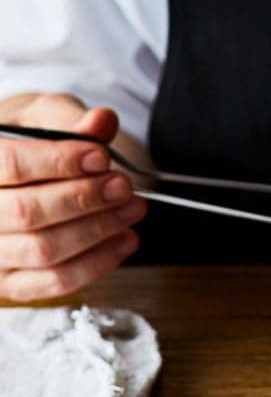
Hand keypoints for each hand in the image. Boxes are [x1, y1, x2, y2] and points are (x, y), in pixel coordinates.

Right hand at [0, 93, 146, 301]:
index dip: (58, 162)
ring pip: (43, 250)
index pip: (9, 165)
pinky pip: (54, 281)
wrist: (17, 169)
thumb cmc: (28, 141)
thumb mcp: (43, 115)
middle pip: (26, 212)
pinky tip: (126, 239)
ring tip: (132, 208)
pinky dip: (97, 263)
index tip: (101, 157)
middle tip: (123, 186)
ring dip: (97, 230)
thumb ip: (69, 118)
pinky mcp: (10, 281)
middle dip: (83, 199)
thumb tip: (102, 122)